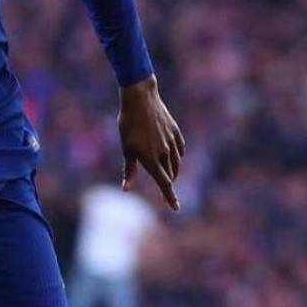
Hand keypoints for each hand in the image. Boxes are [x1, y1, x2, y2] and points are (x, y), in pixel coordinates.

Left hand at [118, 75, 185, 210]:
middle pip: (170, 176)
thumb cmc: (128, 124)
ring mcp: (172, 142)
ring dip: (173, 172)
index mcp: (151, 160)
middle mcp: (165, 153)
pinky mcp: (176, 132)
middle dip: (168, 185)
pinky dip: (177, 157)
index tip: (175, 208)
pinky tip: (173, 157)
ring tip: (167, 175)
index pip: (164, 184)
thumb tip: (126, 189)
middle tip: (165, 193)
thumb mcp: (126, 148)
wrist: (141, 99)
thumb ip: (129, 170)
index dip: (170, 197)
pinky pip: (180, 150)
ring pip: (176, 164)